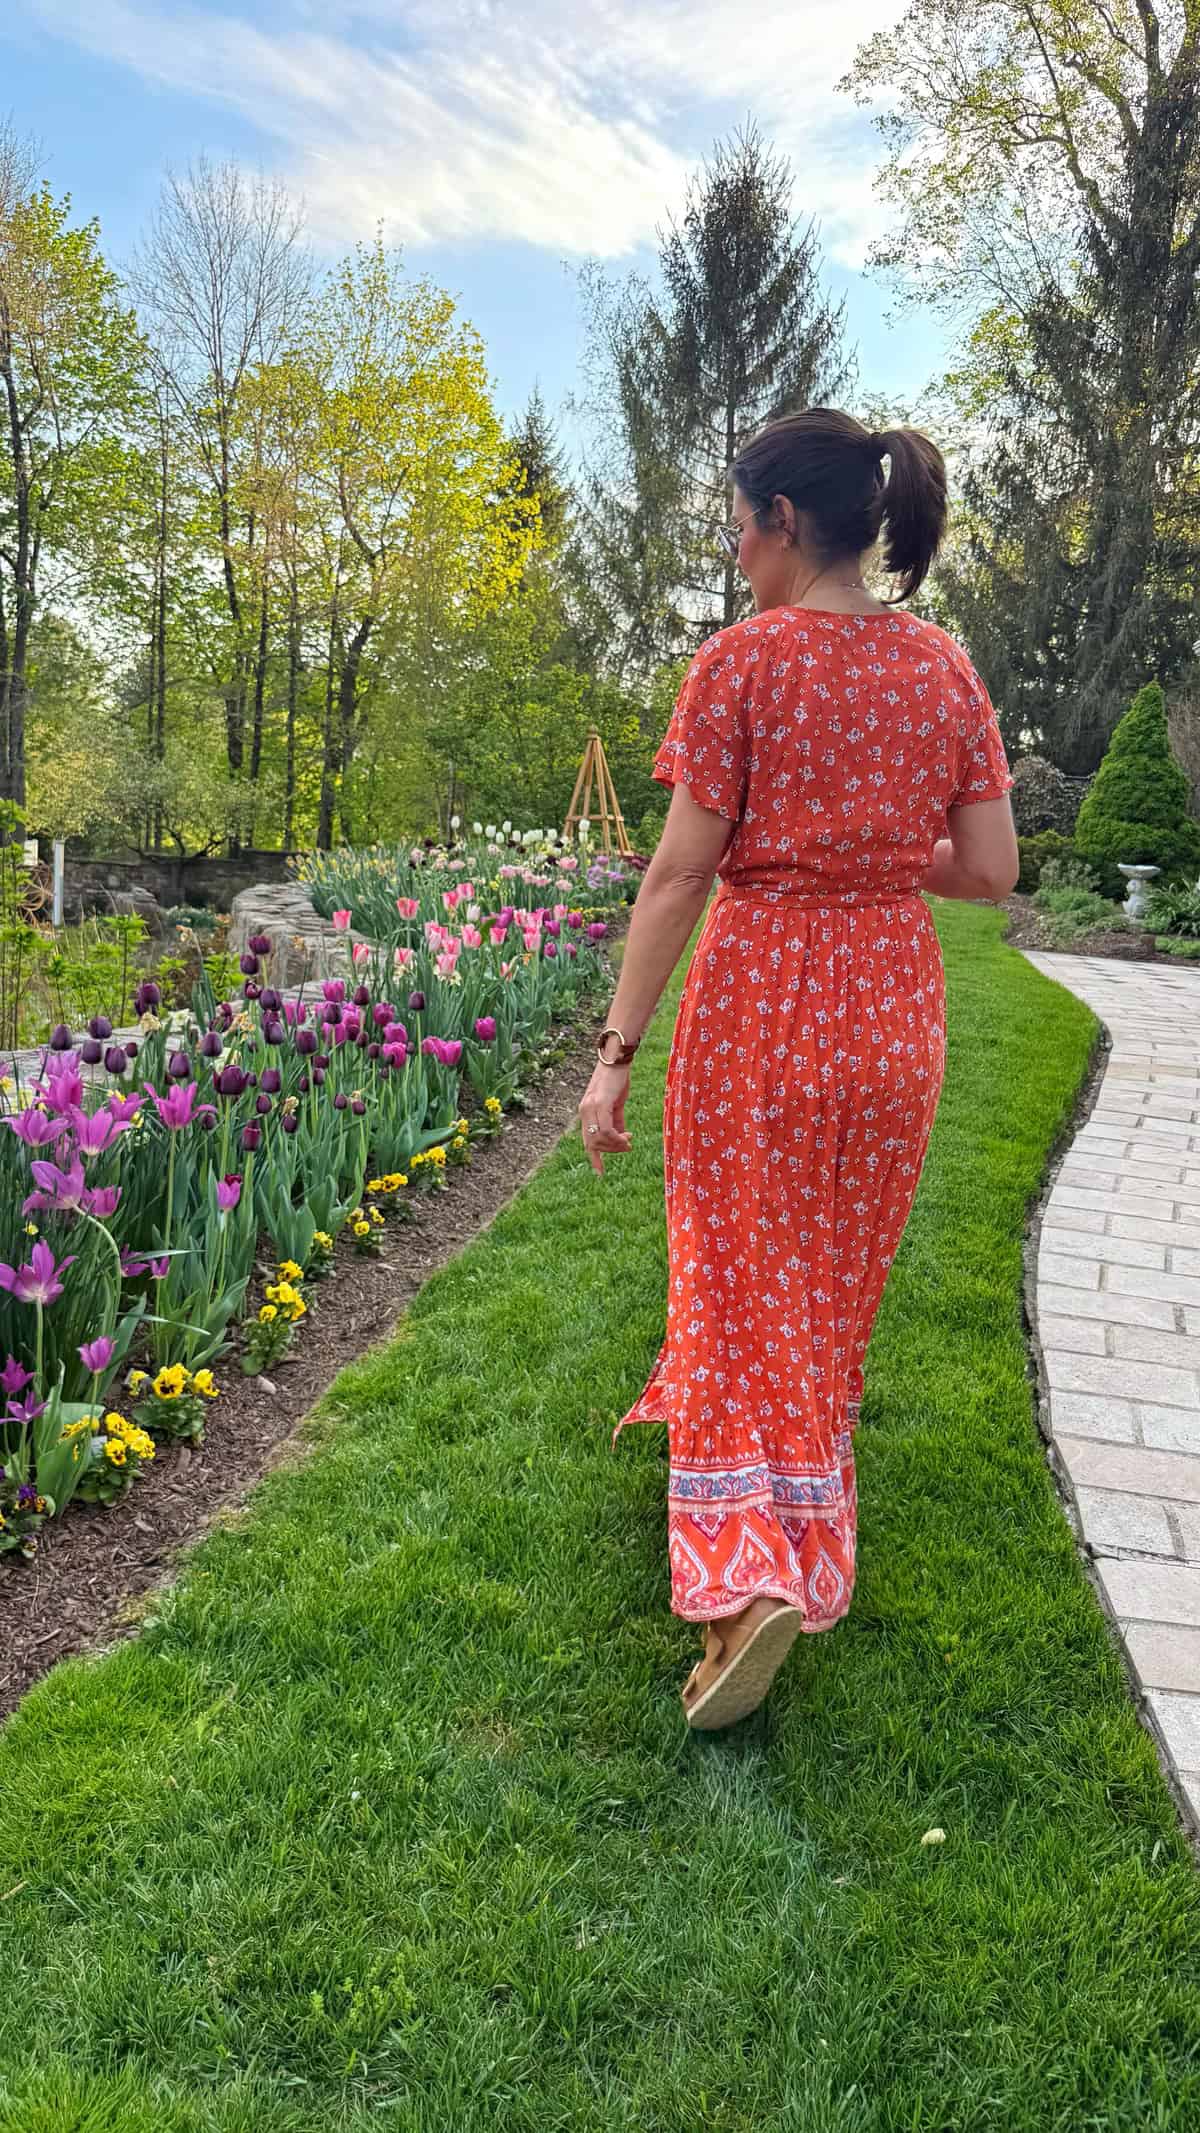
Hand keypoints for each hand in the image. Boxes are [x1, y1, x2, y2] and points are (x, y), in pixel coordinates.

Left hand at [579, 1060, 632, 1175]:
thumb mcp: (616, 1103)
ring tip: (629, 1141)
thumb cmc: (617, 1079)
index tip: (600, 1173)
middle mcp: (585, 1111)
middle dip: (610, 1150)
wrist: (617, 1059)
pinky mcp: (600, 1104)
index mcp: (586, 1112)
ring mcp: (590, 1108)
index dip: (594, 1157)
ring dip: (616, 1144)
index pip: (587, 1140)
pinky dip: (616, 1137)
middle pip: (593, 1143)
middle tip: (627, 1147)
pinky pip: (606, 1130)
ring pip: (599, 1139)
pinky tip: (626, 1136)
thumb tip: (621, 1136)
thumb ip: (616, 1119)